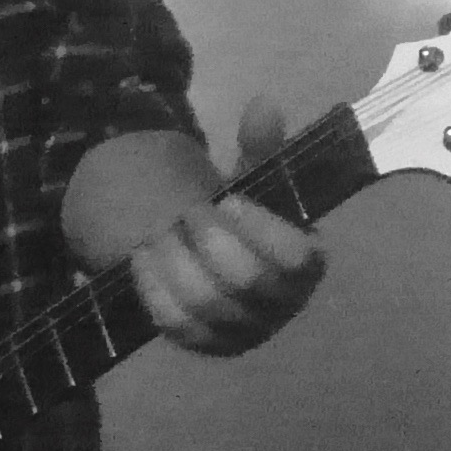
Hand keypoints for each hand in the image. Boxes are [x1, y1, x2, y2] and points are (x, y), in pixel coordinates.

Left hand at [122, 100, 326, 357]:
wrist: (210, 257)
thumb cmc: (242, 216)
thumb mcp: (253, 178)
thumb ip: (261, 146)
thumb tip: (263, 105)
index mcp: (308, 264)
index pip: (296, 259)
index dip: (259, 228)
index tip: (226, 197)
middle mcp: (283, 306)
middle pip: (245, 281)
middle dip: (208, 239)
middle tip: (186, 210)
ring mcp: (244, 332)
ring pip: (204, 304)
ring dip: (174, 260)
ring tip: (159, 230)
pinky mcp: (206, 345)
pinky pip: (173, 324)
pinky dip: (153, 286)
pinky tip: (142, 256)